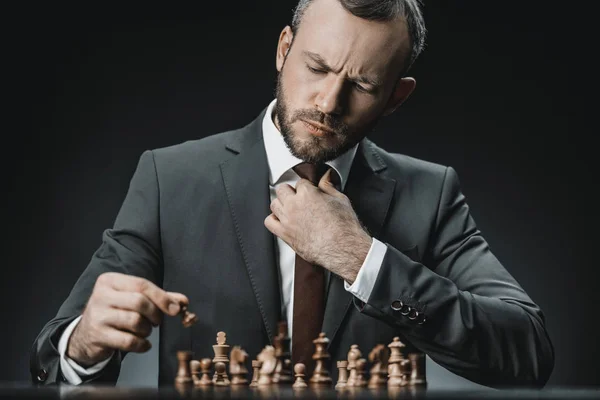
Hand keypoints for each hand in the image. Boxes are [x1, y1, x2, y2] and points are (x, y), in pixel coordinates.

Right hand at [67, 272, 187, 366]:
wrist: (85, 335)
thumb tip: (183, 301)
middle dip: (155, 314)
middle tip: (157, 322)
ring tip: (145, 331)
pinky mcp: (97, 335)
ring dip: (147, 330)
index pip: (142, 285)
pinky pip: (129, 341)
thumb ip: (158, 298)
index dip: (162, 297)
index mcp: (110, 281)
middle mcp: (101, 295)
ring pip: (135, 321)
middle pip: (140, 302)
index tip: (176, 309)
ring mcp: (97, 316)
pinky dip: (142, 344)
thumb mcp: (133, 299)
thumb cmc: (115, 312)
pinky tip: (143, 344)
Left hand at [264, 169, 371, 282]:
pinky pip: (269, 222)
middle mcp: (294, 205)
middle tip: (299, 198)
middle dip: (291, 192)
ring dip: (282, 204)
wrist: (343, 248)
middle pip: (282, 190)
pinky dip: (273, 219)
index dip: (307, 187)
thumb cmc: (344, 226)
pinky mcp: (285, 234)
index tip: (311, 192)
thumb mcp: (340, 200)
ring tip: (291, 208)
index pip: (301, 182)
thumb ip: (329, 187)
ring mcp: (287, 220)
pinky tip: (282, 220)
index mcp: (307, 193)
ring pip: (274, 204)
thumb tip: (326, 177)